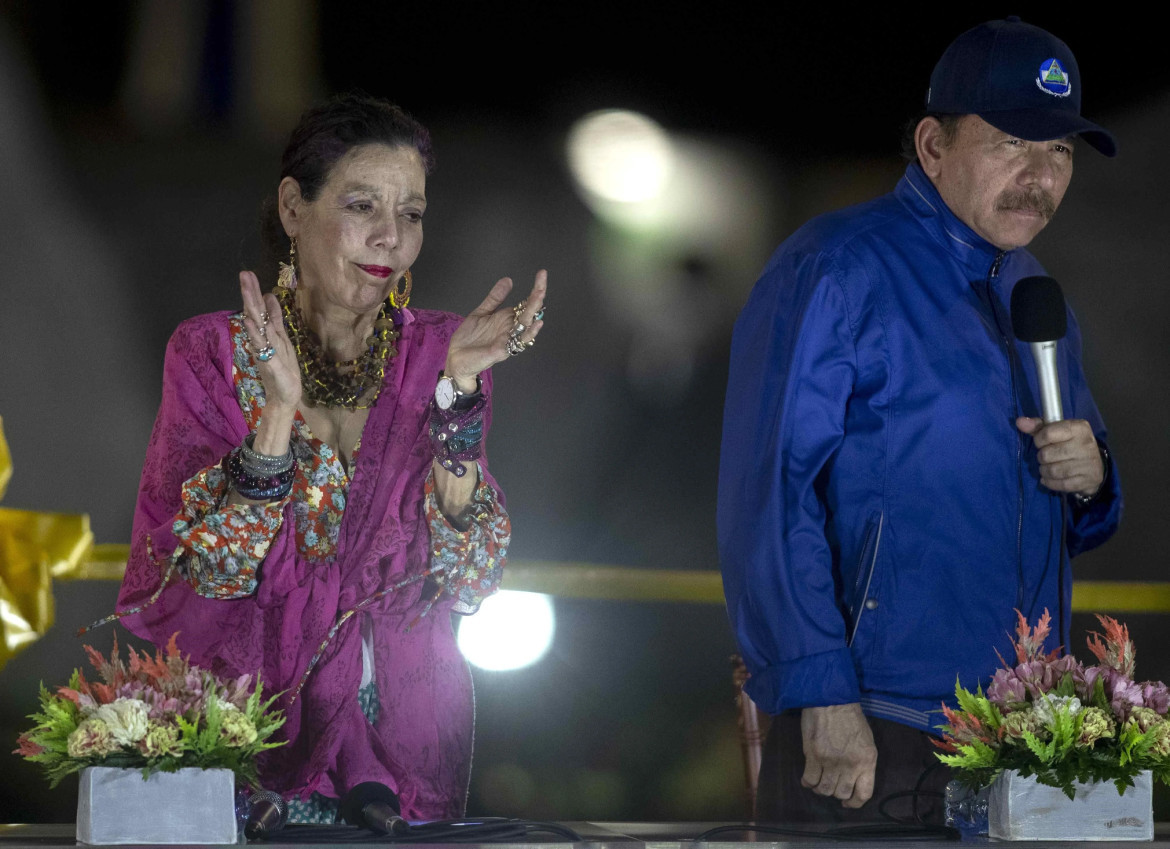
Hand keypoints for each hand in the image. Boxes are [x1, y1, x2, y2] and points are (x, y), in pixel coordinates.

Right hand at [240, 271, 300, 410]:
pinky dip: (254, 334)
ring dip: (251, 307)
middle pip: (255, 312)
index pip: (260, 308)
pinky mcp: (268, 362)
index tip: (248, 273)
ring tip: (246, 290)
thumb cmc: (283, 369)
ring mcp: (264, 350)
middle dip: (250, 293)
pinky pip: (260, 346)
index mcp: (269, 332)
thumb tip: (269, 296)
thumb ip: (275, 318)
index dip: (255, 291)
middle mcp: (264, 339)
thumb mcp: (283, 338)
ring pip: (256, 325)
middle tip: (244, 274)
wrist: (284, 396)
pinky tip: (248, 322)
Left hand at [444, 269, 547, 386]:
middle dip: (537, 295)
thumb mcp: (482, 312)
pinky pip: (519, 342)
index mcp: (507, 319)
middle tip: (543, 280)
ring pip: (527, 324)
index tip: (541, 273)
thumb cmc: (469, 339)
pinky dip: (529, 333)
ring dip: (534, 310)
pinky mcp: (502, 350)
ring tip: (539, 295)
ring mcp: (508, 339)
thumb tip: (508, 280)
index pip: (526, 303)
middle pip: (529, 311)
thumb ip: (495, 298)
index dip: (535, 289)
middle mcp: (511, 329)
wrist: (456, 358)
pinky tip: (535, 323)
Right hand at [800, 703, 876, 808]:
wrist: (830, 698)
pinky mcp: (813, 755)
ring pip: (825, 790)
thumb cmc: (850, 717)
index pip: (864, 793)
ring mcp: (831, 761)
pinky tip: (807, 778)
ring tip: (819, 781)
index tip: (847, 803)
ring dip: (821, 789)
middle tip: (831, 785)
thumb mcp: (866, 740)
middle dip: (836, 793)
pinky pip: (809, 780)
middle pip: (842, 793)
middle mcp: (850, 765)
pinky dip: (807, 782)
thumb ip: (862, 761)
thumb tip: (853, 778)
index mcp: (867, 760)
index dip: (854, 803)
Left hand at [1016, 417, 1103, 497]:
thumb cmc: (1070, 444)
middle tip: (1046, 457)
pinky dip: (1050, 482)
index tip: (1042, 442)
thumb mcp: (1057, 431)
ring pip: (1052, 471)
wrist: (1095, 465)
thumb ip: (1037, 426)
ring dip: (1044, 471)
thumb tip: (1019, 422)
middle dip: (1041, 457)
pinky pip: (1060, 484)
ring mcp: (1088, 464)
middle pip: (1046, 454)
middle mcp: (1085, 444)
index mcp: (1079, 428)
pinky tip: (1051, 478)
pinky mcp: (1088, 480)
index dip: (1039, 440)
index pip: (1047, 434)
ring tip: (1047, 467)